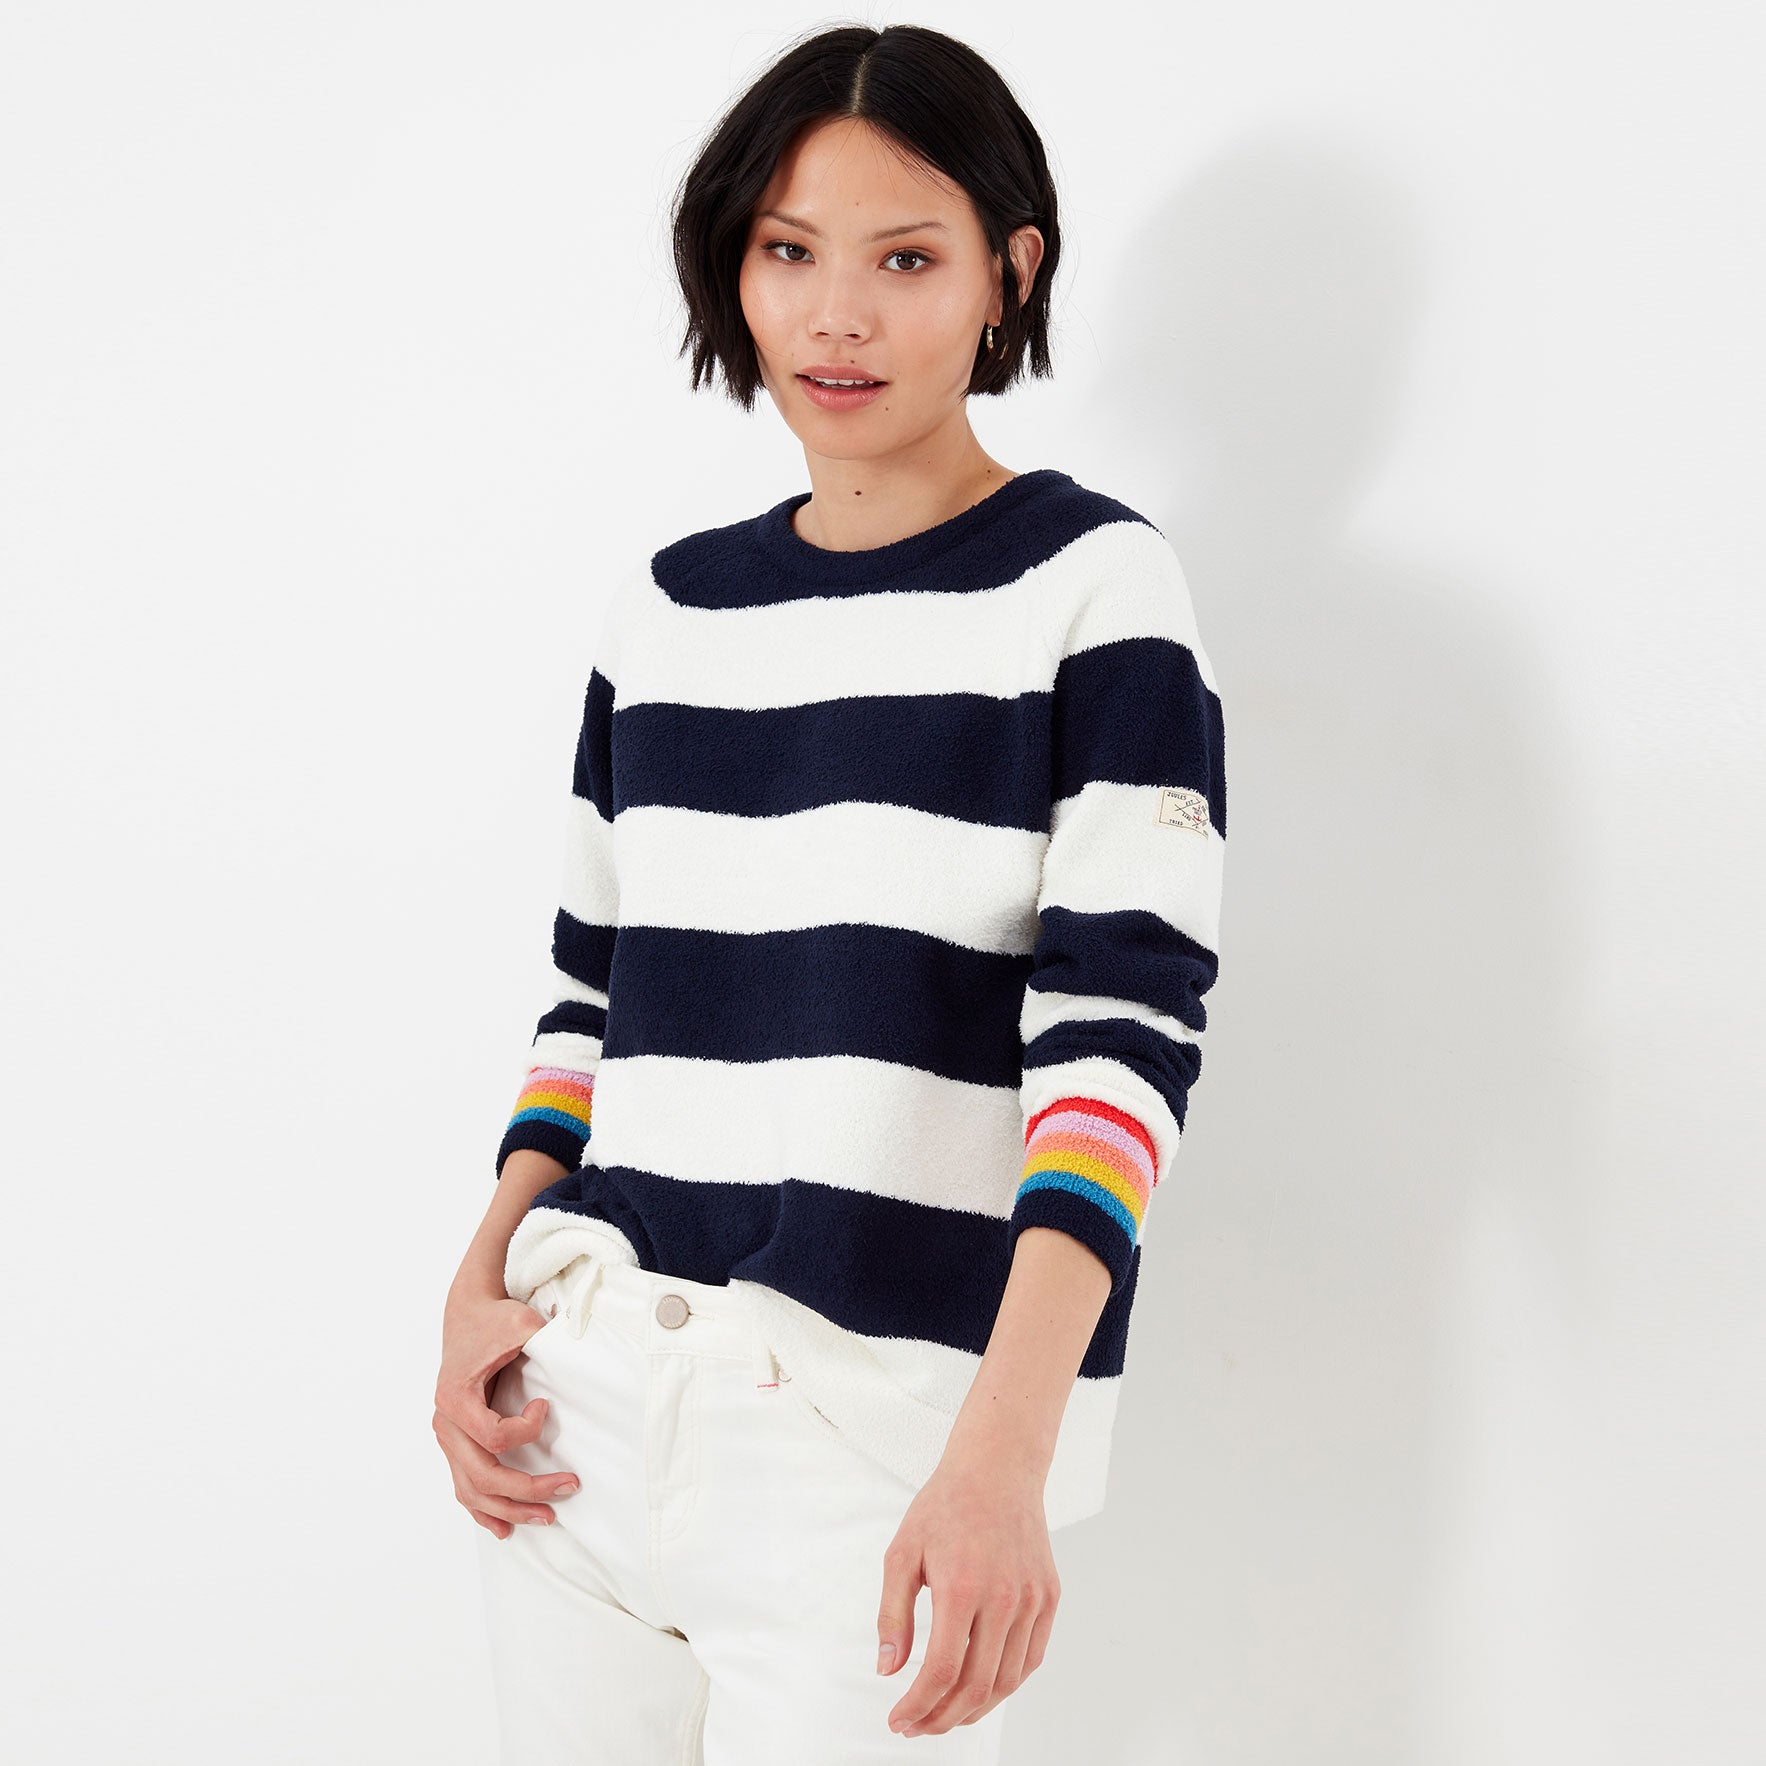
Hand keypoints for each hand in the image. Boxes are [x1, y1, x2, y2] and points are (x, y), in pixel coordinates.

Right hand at [432, 1284, 581, 1537]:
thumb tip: (577, 1345)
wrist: (467, 1314)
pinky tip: (504, 1528)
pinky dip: (483, 1510)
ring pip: (472, 1490)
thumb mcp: (520, 1322)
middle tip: (568, 1487)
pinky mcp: (455, 1442)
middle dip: (527, 1490)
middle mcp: (446, 1423)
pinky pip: (464, 1485)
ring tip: (547, 1517)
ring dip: (509, 1509)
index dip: (527, 1431)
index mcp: (456, 1397)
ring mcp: (447, 1436)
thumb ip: (544, 1336)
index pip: (493, 1437)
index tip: (547, 1406)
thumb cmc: (494, 1319)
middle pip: (483, 1475)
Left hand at [875, 1452, 1059, 1737]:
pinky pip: (1030, 1659)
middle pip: (976, 1687)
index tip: (898, 1719)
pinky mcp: (1048, 1597)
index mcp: (962, 1588)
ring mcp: (1031, 1599)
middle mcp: (1003, 1599)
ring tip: (945, 1714)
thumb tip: (888, 1671)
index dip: (918, 1706)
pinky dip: (1005, 1685)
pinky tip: (980, 1689)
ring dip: (974, 1710)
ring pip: (1007, 1681)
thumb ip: (892, 1614)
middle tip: (917, 1725)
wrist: (997, 1469)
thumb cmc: (945, 1507)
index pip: (941, 1672)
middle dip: (942, 1718)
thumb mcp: (902, 1553)